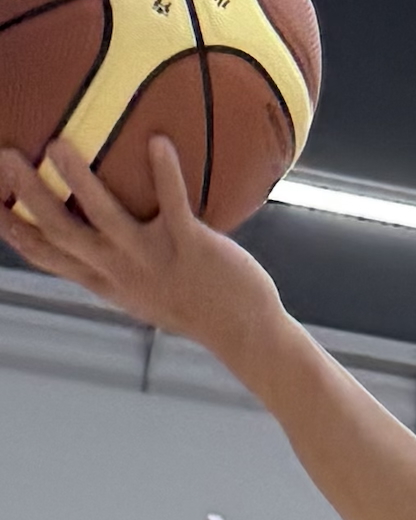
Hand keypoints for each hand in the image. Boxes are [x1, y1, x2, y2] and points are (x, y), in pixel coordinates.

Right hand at [0, 138, 284, 365]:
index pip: (49, 257)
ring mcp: (155, 261)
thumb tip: (92, 231)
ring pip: (108, 220)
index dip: (16, 229)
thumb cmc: (194, 305)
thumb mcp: (142, 292)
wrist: (245, 334)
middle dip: (31, 198)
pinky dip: (166, 175)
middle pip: (64, 234)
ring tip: (57, 145)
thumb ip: (113, 265)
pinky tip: (159, 142)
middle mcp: (122, 273)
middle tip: (7, 159)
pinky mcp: (192, 248)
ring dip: (81, 182)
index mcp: (107, 282)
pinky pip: (175, 206)